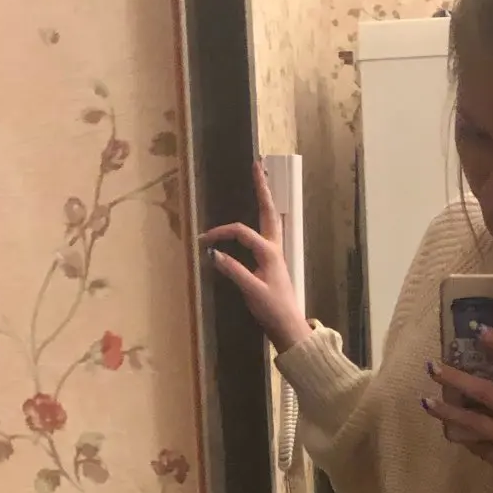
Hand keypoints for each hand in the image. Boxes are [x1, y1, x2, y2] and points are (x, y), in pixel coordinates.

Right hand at [199, 160, 310, 352]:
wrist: (289, 327)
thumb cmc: (272, 310)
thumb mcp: (251, 291)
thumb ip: (234, 270)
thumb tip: (214, 254)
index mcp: (269, 251)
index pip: (240, 232)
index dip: (220, 234)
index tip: (203, 241)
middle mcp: (274, 247)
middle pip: (267, 211)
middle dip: (261, 188)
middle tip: (257, 165)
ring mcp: (275, 253)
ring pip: (270, 219)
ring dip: (265, 199)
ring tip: (261, 180)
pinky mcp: (273, 261)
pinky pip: (267, 232)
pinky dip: (263, 217)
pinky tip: (260, 215)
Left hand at [423, 332, 492, 492]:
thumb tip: (490, 373)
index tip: (480, 331)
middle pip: (487, 393)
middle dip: (457, 379)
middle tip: (433, 368)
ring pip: (475, 423)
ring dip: (448, 412)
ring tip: (427, 402)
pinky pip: (479, 447)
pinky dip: (465, 438)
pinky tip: (450, 430)